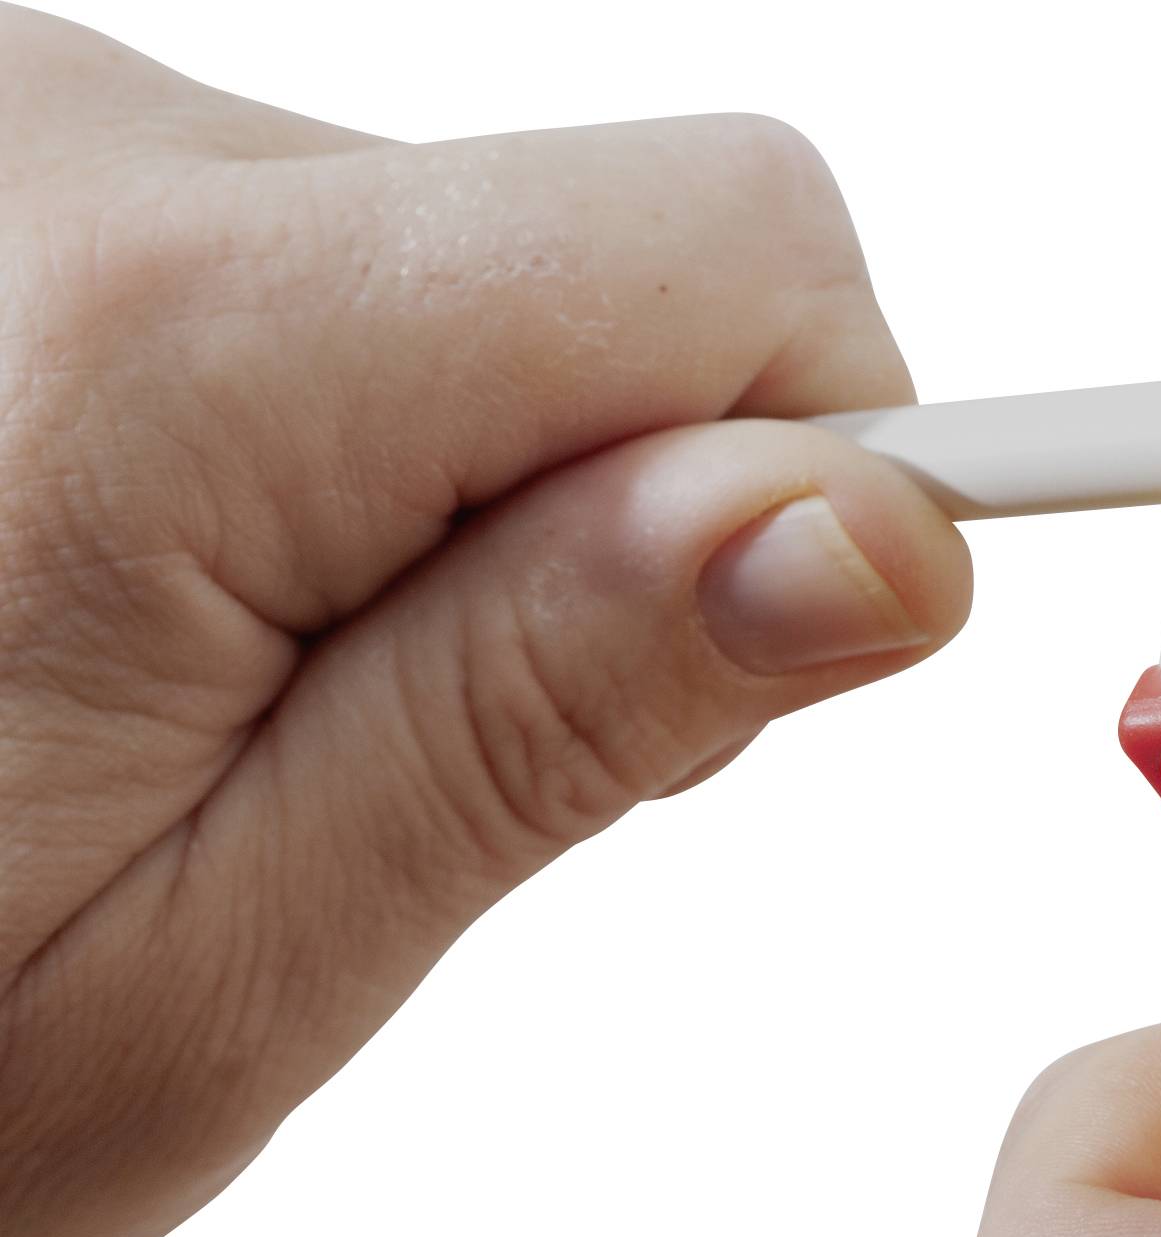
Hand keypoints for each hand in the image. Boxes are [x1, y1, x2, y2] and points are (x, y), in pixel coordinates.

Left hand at [0, 7, 970, 1236]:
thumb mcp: (207, 978)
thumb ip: (549, 720)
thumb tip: (865, 535)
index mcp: (163, 351)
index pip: (731, 240)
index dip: (854, 443)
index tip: (823, 634)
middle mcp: (64, 144)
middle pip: (601, 242)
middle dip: (617, 507)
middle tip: (399, 743)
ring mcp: (6, 126)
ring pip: (455, 255)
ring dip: (435, 482)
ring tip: (207, 680)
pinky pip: (297, 251)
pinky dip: (302, 429)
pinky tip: (127, 586)